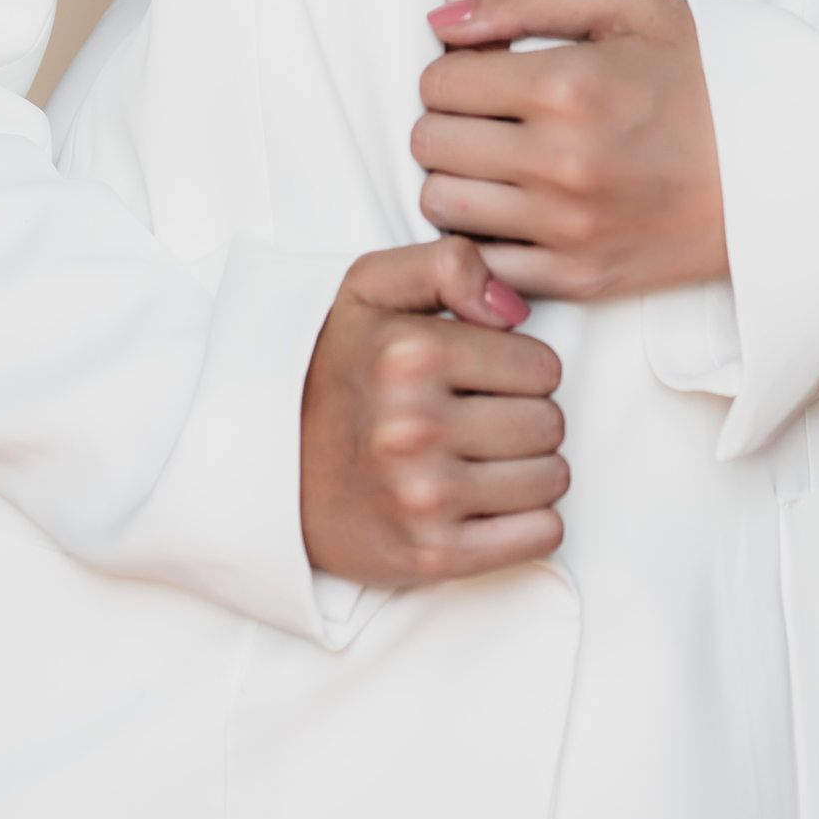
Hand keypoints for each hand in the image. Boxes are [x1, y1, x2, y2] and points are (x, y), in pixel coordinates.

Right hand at [299, 236, 567, 586]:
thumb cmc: (332, 369)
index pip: (543, 366)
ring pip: (551, 479)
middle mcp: (415, 427)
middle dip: (527, 417)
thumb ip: (450, 264)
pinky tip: (490, 503)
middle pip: (549, 424)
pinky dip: (530, 521)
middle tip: (482, 419)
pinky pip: (540, 535)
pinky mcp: (430, 555)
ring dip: (529, 469)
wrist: (267, 468)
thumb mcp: (371, 287)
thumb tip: (516, 309)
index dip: (522, 369)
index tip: (485, 378)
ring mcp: (423, 498)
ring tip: (483, 458)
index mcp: (410, 355)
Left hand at [413, 0, 728, 301]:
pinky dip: (487, 236)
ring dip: (460, 178)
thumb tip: (440, 24)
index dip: (454, 71)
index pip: (438, 83)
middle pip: (428, 145)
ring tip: (503, 160)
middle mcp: (559, 162)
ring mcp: (567, 229)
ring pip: (442, 206)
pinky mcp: (579, 279)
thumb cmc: (707, 76)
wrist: (784, 165)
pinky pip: (482, 263)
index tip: (485, 74)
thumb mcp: (632, 4)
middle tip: (490, 116)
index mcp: (567, 85)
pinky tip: (521, 208)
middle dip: (450, 122)